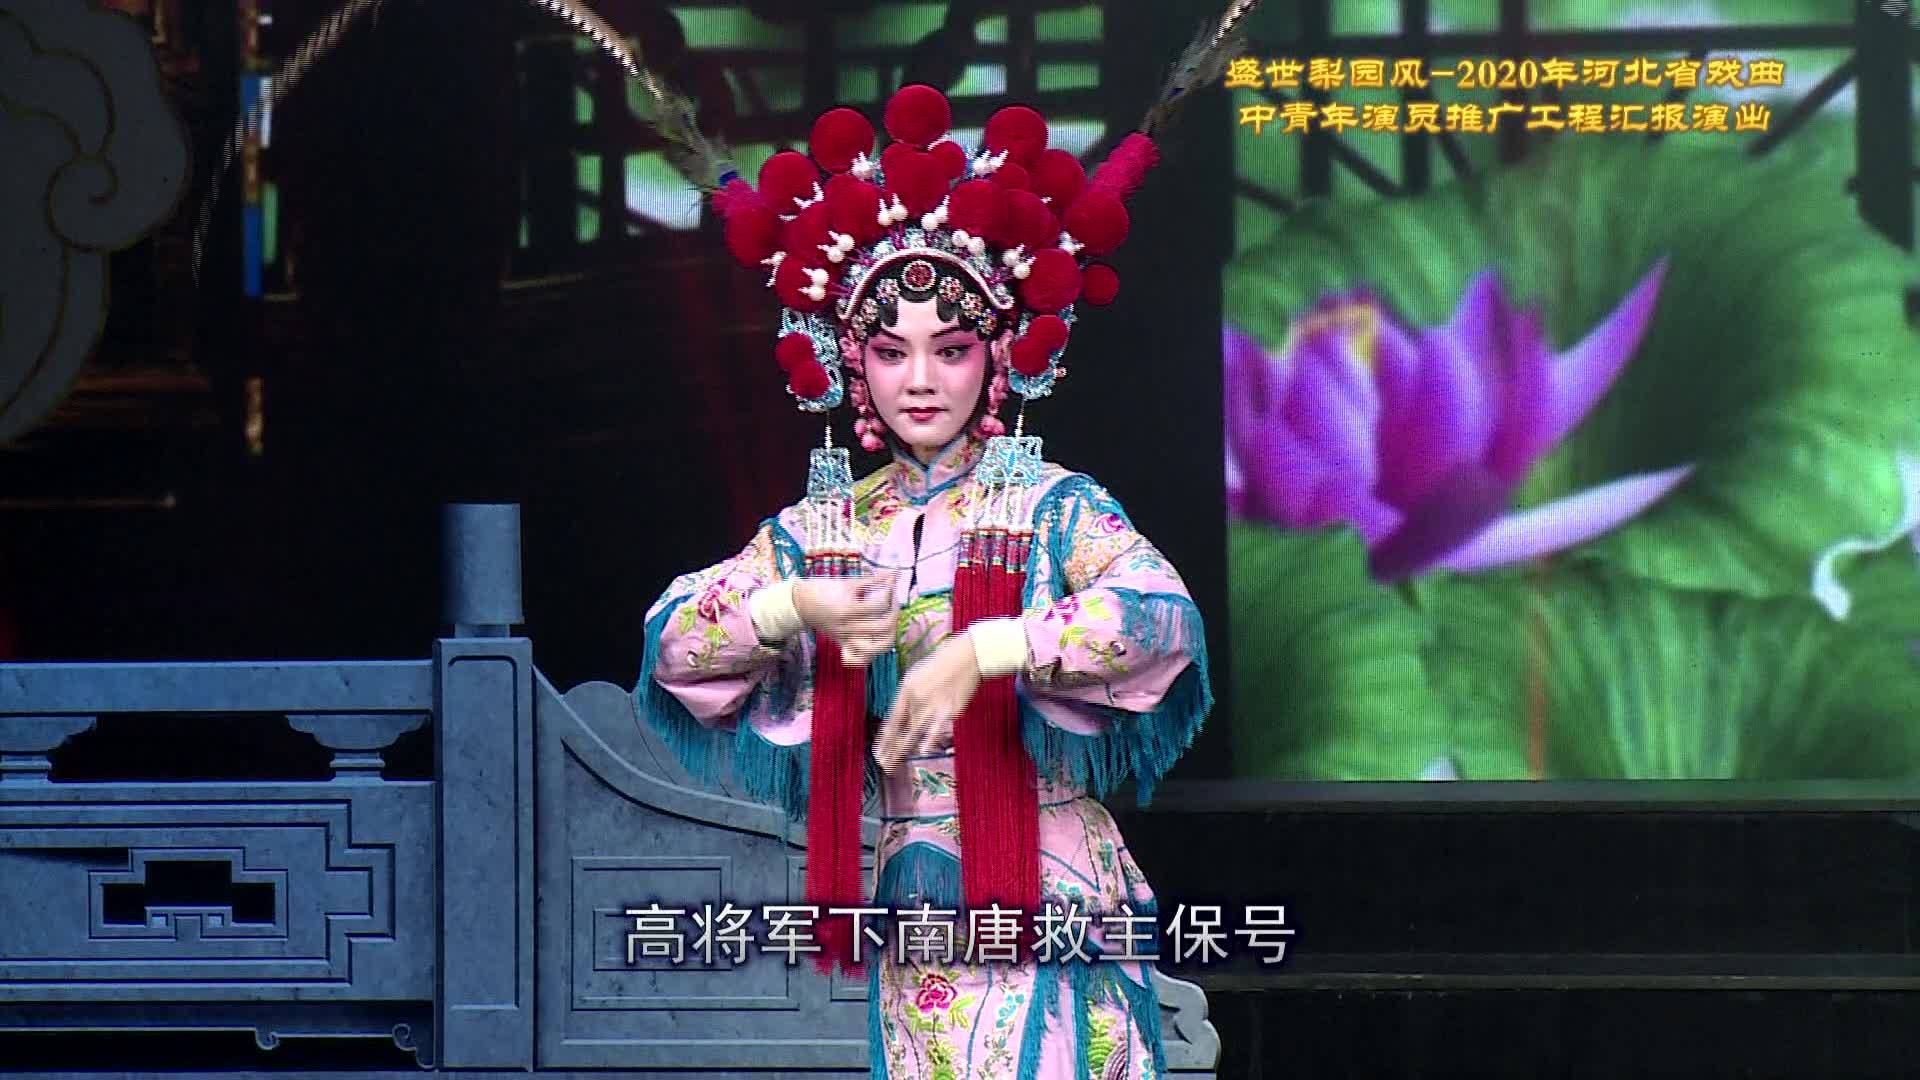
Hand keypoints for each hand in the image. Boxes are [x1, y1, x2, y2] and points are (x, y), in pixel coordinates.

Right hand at [792, 572, 897, 667]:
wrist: (801, 604)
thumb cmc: (823, 590)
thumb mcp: (847, 583)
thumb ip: (873, 579)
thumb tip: (895, 573)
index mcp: (848, 609)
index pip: (880, 605)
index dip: (889, 592)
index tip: (889, 584)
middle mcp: (848, 628)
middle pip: (883, 627)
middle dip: (894, 612)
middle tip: (892, 601)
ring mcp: (846, 639)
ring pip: (876, 648)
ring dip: (889, 635)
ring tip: (889, 622)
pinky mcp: (843, 645)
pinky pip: (858, 660)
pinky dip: (868, 656)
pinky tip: (874, 642)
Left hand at [874, 633, 979, 772]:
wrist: (966, 656)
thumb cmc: (941, 664)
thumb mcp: (916, 675)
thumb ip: (908, 696)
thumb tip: (902, 715)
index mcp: (906, 690)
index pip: (891, 720)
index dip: (884, 738)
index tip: (877, 752)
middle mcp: (916, 699)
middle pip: (900, 730)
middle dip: (890, 750)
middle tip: (882, 765)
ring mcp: (932, 705)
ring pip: (914, 733)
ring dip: (901, 751)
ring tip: (892, 765)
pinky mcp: (950, 710)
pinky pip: (936, 728)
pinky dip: (929, 740)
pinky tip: (922, 751)